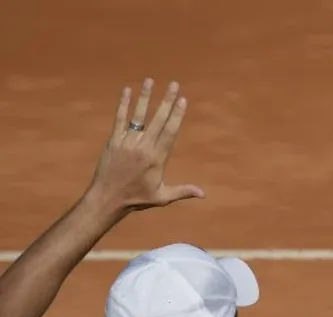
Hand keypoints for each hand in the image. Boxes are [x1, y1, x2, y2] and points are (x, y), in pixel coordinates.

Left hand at [87, 78, 203, 212]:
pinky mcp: (113, 140)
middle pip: (158, 119)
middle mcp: (144, 146)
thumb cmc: (137, 199)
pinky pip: (119, 119)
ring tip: (150, 80)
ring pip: (138, 115)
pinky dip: (123, 104)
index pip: (170, 132)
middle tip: (174, 84)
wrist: (108, 198)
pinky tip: (126, 91)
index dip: (177, 115)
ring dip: (145, 97)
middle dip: (166, 100)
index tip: (182, 100)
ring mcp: (127, 141)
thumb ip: (182, 191)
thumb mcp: (162, 197)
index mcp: (157, 158)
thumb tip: (203, 194)